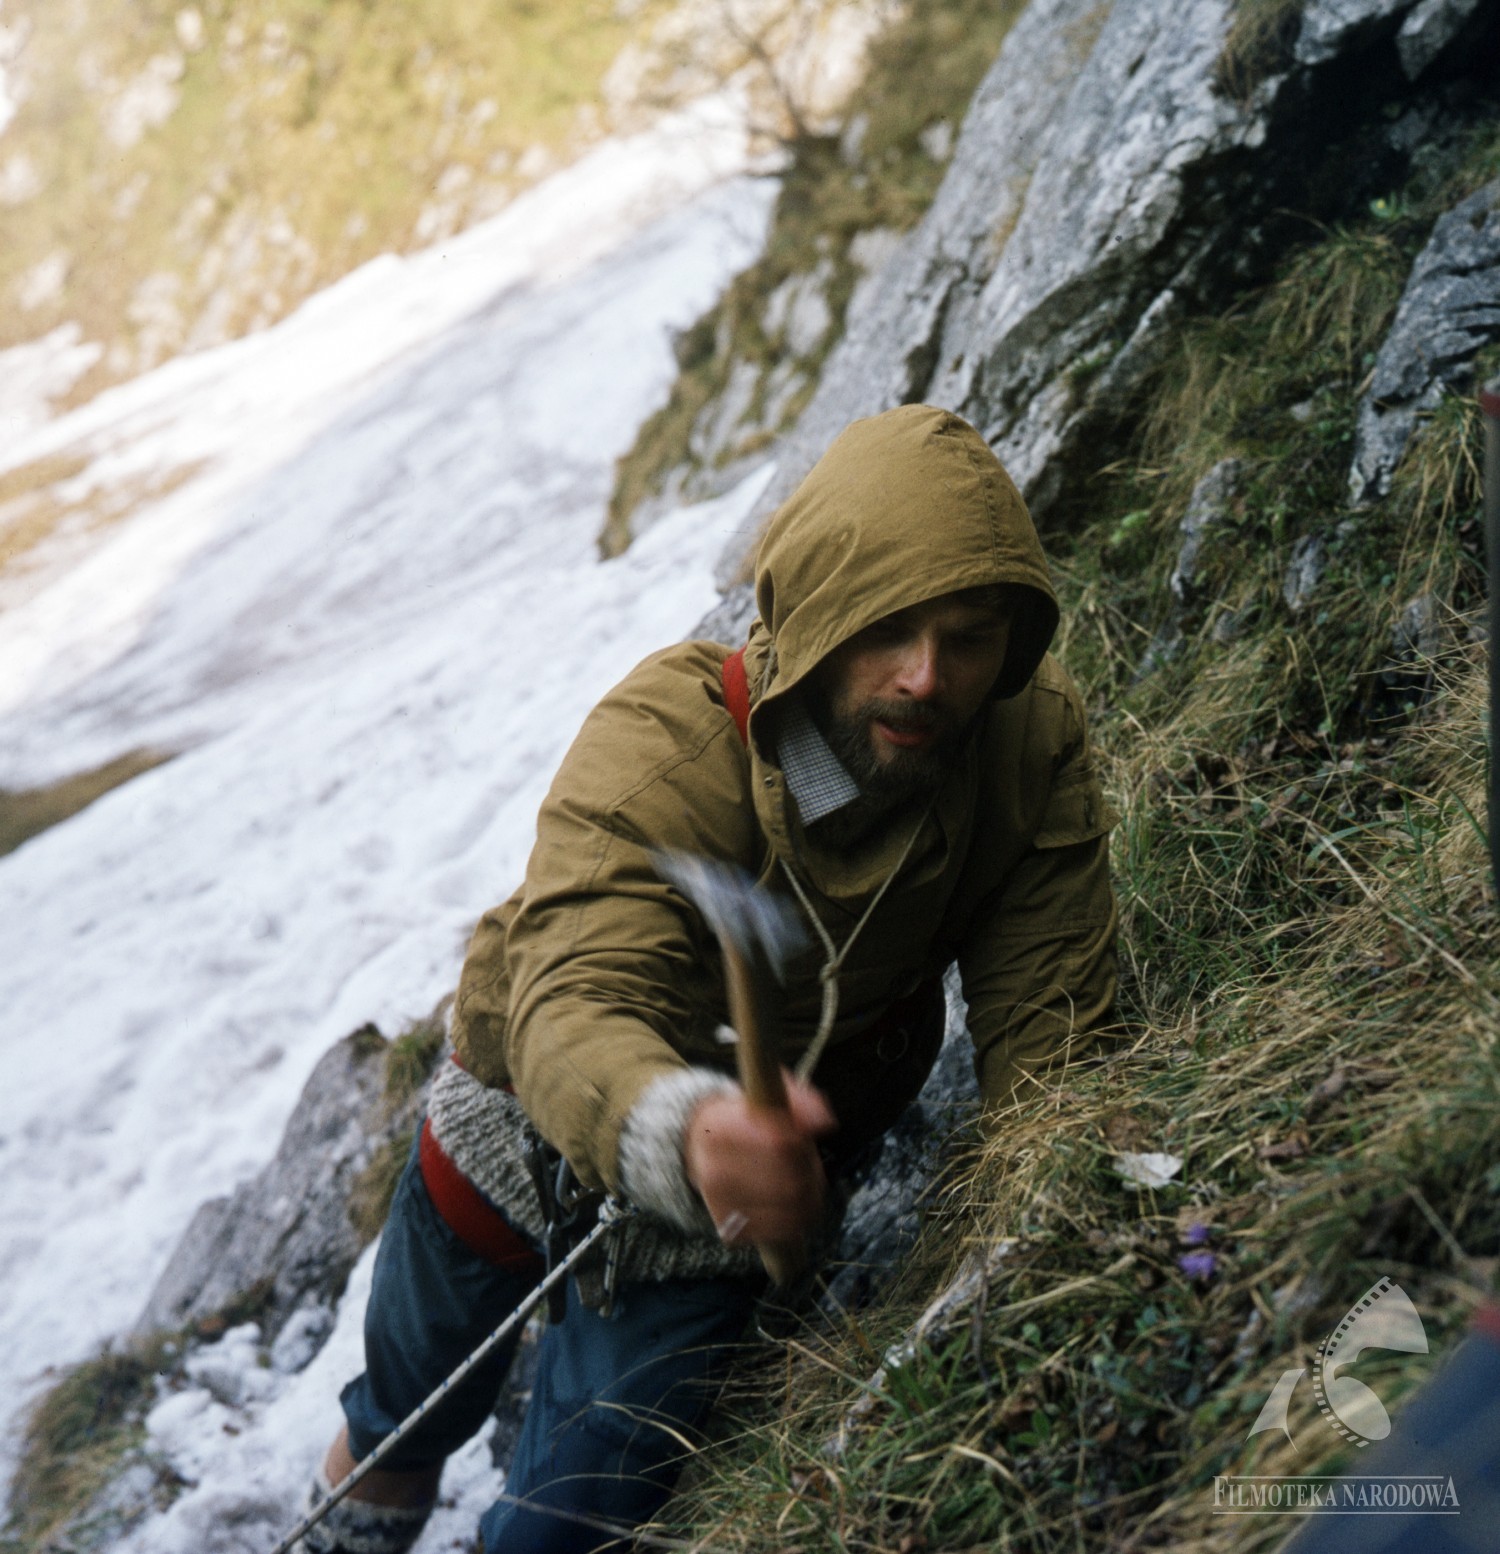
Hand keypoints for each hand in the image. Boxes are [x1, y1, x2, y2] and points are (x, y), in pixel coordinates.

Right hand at [683, 1075, 835, 1246]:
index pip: (780, 1144)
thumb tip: (825, 1122)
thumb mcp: (765, 1098)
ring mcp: (719, 1205)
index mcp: (720, 1130)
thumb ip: (800, 1103)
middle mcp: (714, 1171)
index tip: (802, 1140)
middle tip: (808, 1165)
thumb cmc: (742, 1120)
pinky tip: (790, 1204)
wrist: (698, 1148)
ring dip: (809, 1198)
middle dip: (810, 1174)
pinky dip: (797, 1219)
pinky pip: (781, 1232)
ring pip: (790, 1210)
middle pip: (790, 1182)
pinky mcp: (729, 1231)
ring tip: (804, 1184)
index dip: (802, 1145)